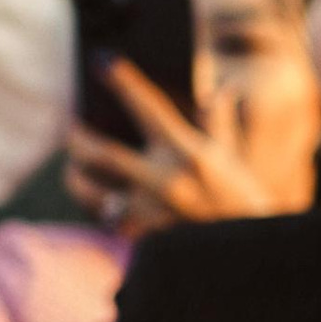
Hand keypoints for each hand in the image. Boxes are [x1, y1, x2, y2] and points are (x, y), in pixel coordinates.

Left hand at [62, 62, 280, 237]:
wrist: (249, 261)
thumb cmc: (245, 206)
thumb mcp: (234, 162)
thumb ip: (219, 125)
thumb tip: (217, 92)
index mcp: (189, 153)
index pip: (148, 106)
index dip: (122, 80)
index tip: (101, 59)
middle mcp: (165, 181)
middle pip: (101, 152)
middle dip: (78, 138)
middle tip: (71, 128)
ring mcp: (150, 214)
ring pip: (93, 191)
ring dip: (77, 179)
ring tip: (75, 170)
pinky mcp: (142, 241)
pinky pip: (105, 220)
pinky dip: (96, 208)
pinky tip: (94, 199)